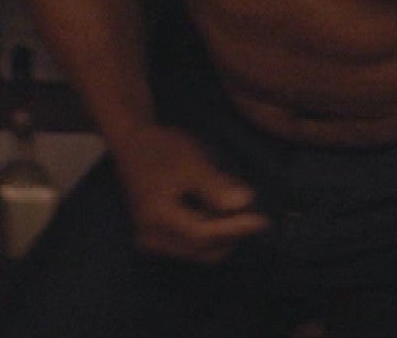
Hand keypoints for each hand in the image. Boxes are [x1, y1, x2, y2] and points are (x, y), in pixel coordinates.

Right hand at [109, 124, 271, 262]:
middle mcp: (151, 238)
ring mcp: (151, 242)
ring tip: (236, 214)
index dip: (235, 229)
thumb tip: (244, 203)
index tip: (263, 221)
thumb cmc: (162, 149)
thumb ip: (215, 186)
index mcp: (157, 218)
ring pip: (198, 252)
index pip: (203, 234)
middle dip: (230, 236)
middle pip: (201, 249)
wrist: (133, 144)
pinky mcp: (156, 240)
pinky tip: (219, 217)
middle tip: (252, 216)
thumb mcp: (191, 161)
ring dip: (221, 238)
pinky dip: (209, 236)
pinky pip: (190, 247)